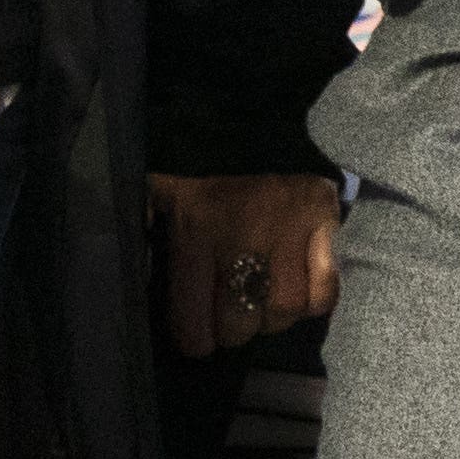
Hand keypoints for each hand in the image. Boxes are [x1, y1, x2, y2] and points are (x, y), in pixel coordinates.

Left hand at [150, 172, 341, 358]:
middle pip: (239, 322)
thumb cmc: (199, 168)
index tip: (197, 337)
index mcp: (196, 229)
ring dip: (271, 317)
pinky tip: (298, 289)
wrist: (255, 120)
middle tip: (230, 318)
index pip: (193, 319)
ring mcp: (291, 229)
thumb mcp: (157, 195)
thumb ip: (141, 234)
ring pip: (283, 310)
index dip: (194, 339)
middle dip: (232, 328)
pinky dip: (312, 300)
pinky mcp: (327, 222)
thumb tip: (132, 284)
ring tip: (262, 304)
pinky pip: (324, 290)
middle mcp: (244, 233)